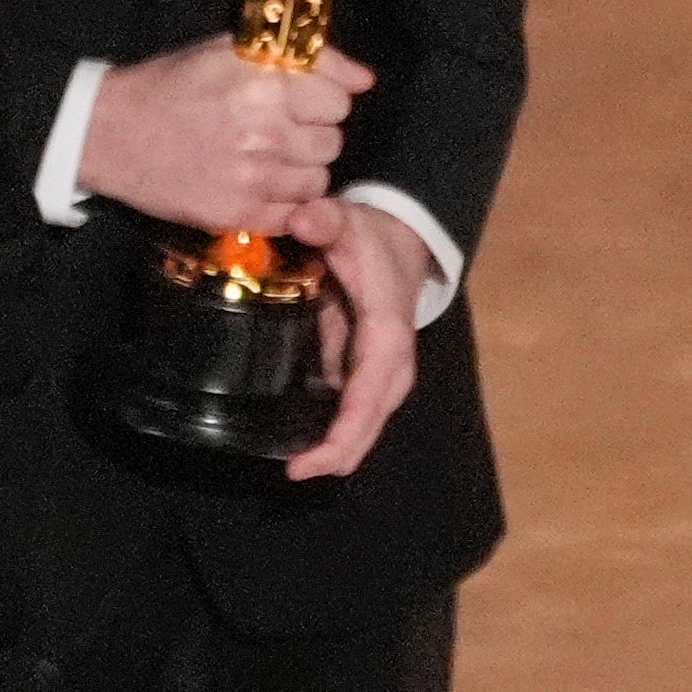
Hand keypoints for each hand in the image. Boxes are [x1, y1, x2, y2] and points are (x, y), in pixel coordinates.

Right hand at [80, 36, 373, 235]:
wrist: (113, 133)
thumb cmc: (174, 85)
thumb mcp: (233, 51)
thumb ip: (309, 61)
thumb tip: (365, 80)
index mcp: (266, 85)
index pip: (339, 103)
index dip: (321, 101)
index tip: (298, 101)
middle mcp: (265, 133)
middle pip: (332, 143)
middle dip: (311, 136)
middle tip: (276, 130)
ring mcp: (252, 178)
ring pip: (318, 181)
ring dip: (299, 171)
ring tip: (263, 157)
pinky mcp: (238, 213)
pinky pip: (292, 214)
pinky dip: (281, 202)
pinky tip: (254, 183)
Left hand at [277, 201, 432, 482]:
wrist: (399, 240)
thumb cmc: (371, 238)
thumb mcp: (347, 222)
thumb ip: (324, 220)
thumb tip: (300, 219)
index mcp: (386, 336)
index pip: (367, 397)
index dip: (341, 435)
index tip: (307, 462)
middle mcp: (392, 365)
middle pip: (369, 425)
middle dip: (336, 454)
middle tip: (292, 472)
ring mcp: (383, 374)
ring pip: (364, 426)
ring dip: (335, 449)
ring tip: (295, 467)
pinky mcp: (367, 375)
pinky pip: (353, 413)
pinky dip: (332, 433)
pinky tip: (298, 444)